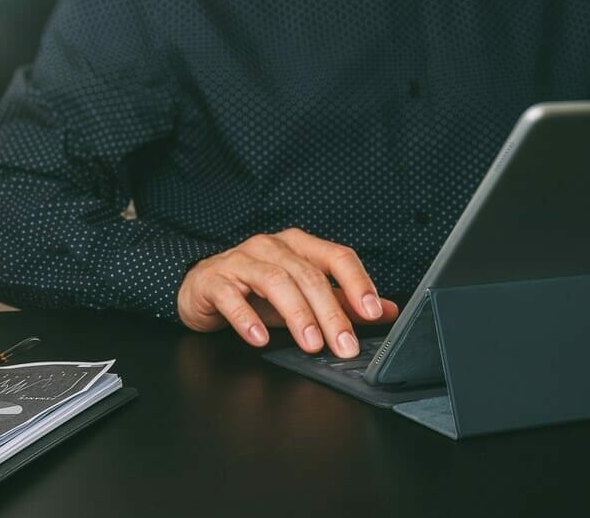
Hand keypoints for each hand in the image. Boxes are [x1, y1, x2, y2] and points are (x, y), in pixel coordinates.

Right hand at [177, 228, 399, 357]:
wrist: (200, 288)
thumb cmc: (254, 291)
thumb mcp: (302, 296)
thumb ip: (342, 301)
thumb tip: (389, 311)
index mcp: (297, 246)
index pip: (335, 256)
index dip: (357, 282)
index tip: (373, 313)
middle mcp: (270, 246)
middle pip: (307, 274)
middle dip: (330, 313)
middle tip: (344, 345)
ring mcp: (239, 260)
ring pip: (274, 281)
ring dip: (296, 315)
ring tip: (310, 344)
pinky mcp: (213, 280)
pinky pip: (231, 296)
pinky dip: (247, 318)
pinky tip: (259, 338)